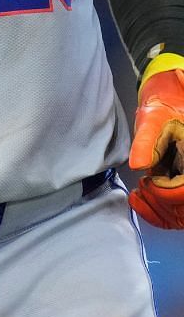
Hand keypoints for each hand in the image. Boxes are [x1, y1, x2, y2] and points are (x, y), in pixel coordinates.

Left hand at [130, 55, 183, 226]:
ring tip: (140, 194)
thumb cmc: (163, 109)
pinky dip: (161, 213)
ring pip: (182, 214)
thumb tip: (137, 165)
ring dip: (161, 210)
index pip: (183, 191)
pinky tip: (140, 199)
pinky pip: (179, 213)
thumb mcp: (154, 119)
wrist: (172, 101)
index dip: (167, 192)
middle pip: (183, 208)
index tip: (148, 182)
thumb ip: (147, 142)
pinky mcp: (183, 186)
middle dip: (162, 203)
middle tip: (142, 189)